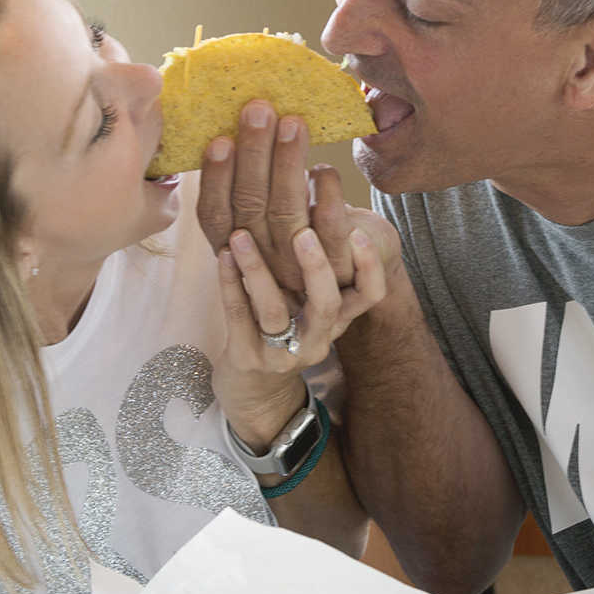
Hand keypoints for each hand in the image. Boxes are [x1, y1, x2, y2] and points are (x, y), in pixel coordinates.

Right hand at [197, 100, 399, 293]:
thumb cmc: (308, 232)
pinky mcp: (343, 275)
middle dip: (254, 156)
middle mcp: (266, 266)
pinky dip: (329, 196)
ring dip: (289, 167)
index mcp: (238, 252)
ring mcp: (302, 275)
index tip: (220, 139)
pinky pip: (335, 234)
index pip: (215, 216)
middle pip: (252, 209)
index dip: (216, 179)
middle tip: (259, 110)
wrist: (359, 276)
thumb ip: (255, 185)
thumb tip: (246, 121)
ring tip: (293, 124)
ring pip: (289, 218)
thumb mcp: (274, 213)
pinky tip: (326, 169)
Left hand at [212, 220, 385, 447]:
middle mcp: (316, 339)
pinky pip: (238, 317)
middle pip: (327, 306)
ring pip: (274, 311)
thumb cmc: (282, 330)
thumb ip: (314, 267)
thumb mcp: (307, 305)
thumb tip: (317, 202)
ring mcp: (281, 354)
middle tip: (302, 233)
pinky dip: (230, 283)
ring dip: (257, 269)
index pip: (370, 296)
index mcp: (336, 321)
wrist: (253, 391)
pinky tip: (223, 255)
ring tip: (242, 236)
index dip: (369, 267)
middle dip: (317, 268)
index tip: (357, 231)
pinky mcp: (247, 359)